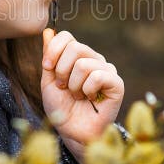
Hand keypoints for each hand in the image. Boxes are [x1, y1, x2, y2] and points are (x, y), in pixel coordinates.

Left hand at [41, 28, 124, 163]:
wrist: (72, 132)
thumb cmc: (62, 108)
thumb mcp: (48, 81)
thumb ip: (49, 57)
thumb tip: (48, 30)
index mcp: (78, 56)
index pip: (67, 37)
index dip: (53, 51)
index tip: (47, 68)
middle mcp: (95, 59)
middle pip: (75, 47)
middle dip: (62, 70)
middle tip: (63, 87)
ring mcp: (107, 70)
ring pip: (84, 64)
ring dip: (74, 85)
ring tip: (77, 96)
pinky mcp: (116, 84)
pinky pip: (98, 76)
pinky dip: (87, 90)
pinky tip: (90, 99)